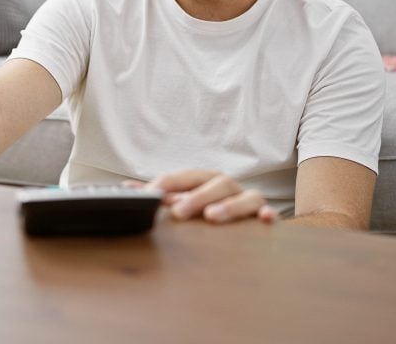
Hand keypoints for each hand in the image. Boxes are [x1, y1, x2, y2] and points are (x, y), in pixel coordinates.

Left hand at [134, 170, 277, 224]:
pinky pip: (270, 211)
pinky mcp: (263, 214)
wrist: (246, 218)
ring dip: (229, 205)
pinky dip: (269, 213)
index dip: (168, 184)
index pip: (185, 176)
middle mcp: (226, 186)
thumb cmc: (207, 206)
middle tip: (177, 211)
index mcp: (204, 179)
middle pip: (215, 183)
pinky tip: (265, 219)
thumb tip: (125, 189)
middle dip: (196, 196)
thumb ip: (158, 195)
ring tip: (213, 217)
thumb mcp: (182, 200)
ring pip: (244, 195)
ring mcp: (246, 198)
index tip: (150, 197)